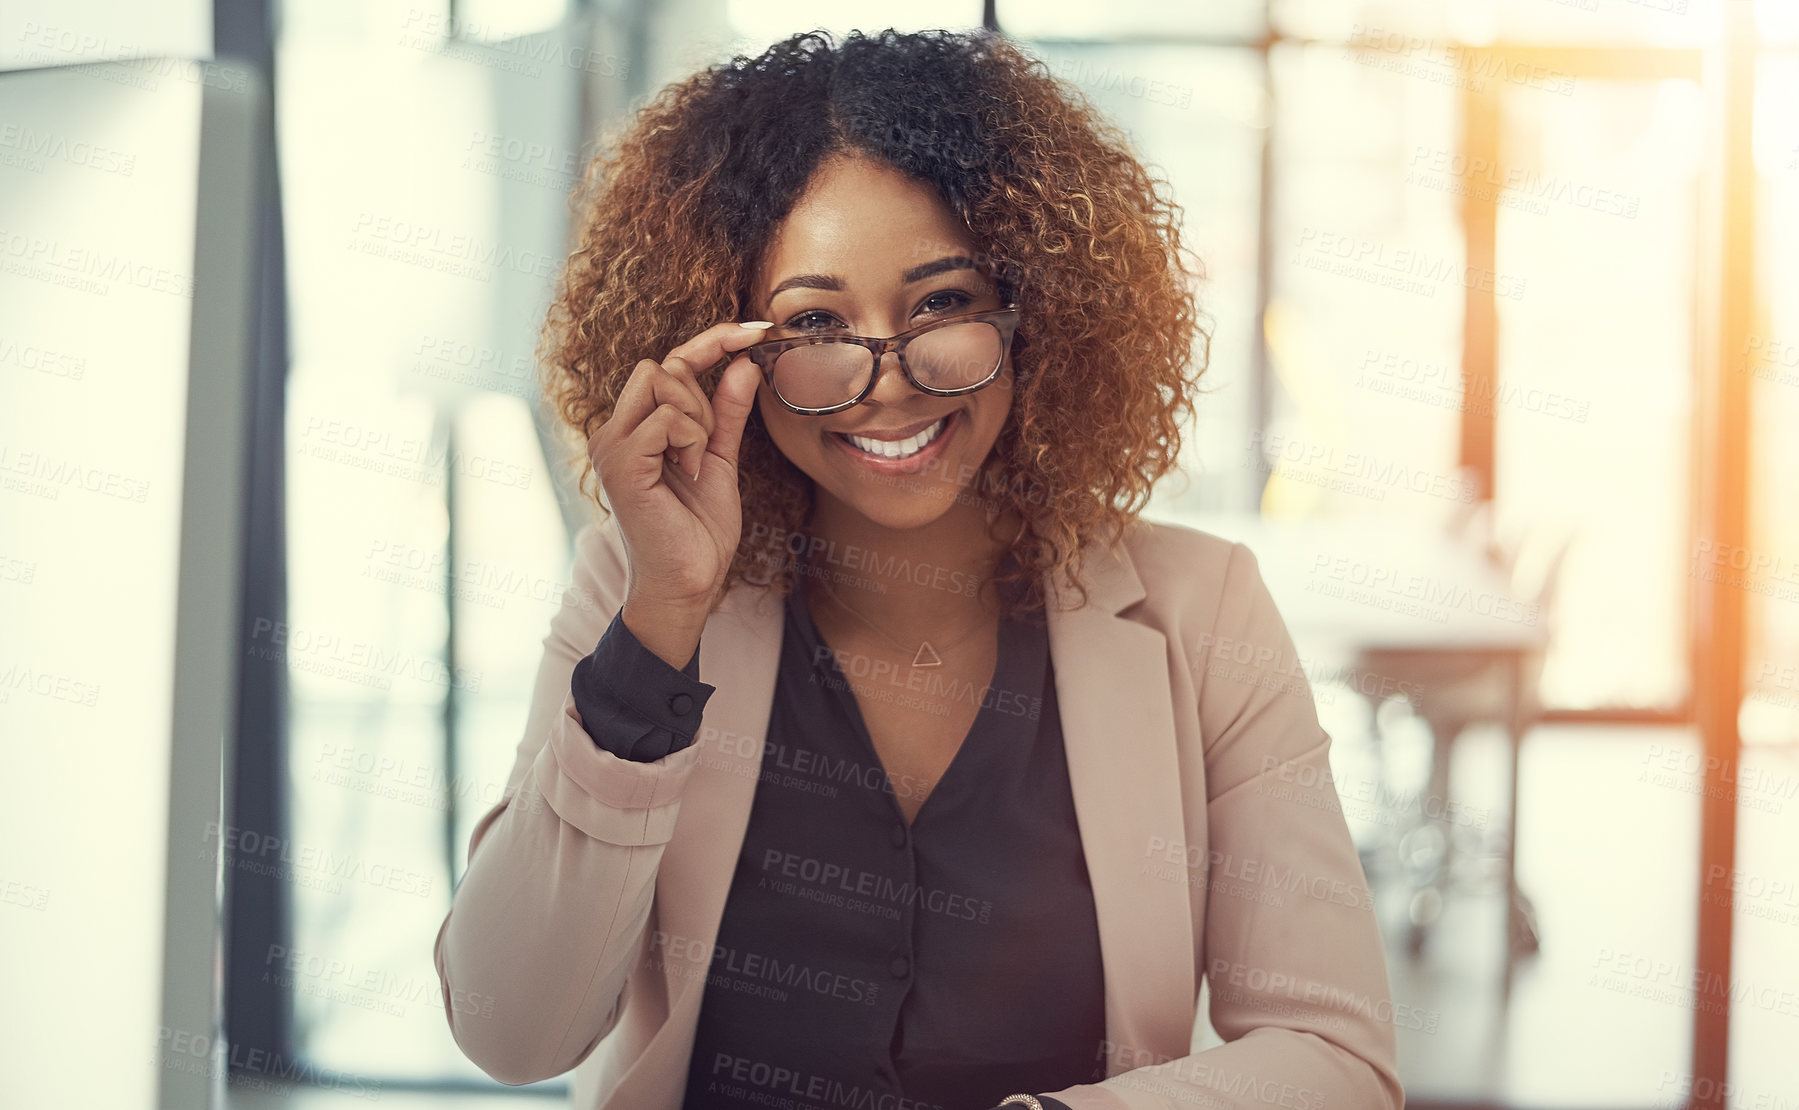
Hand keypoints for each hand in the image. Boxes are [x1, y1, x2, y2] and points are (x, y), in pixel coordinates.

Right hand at [589, 321, 768, 657]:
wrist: (688, 584)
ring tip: (694, 467)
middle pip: (665, 366)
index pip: (670, 364)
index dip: (712, 341)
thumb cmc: (699, 532)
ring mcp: (611, 444)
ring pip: (664, 381)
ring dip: (698, 421)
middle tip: (707, 450)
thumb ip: (727, 413)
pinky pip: (668, 417)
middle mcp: (614, 431)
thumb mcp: (720, 460)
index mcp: (634, 429)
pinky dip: (692, 440)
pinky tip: (688, 475)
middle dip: (702, 397)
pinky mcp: (620, 462)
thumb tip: (746, 364)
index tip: (757, 331)